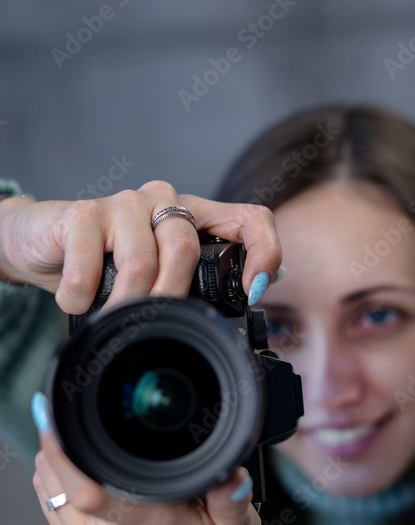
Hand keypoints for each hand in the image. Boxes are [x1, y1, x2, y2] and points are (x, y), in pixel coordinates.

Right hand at [0, 180, 281, 311]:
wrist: (40, 243)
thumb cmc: (106, 264)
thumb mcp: (158, 275)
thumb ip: (196, 283)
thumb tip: (248, 301)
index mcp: (194, 216)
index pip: (251, 219)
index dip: (263, 253)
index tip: (251, 293)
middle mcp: (164, 201)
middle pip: (187, 249)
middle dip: (171, 297)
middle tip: (153, 323)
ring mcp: (124, 203)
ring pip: (142, 260)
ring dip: (127, 303)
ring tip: (112, 319)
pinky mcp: (83, 213)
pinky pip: (91, 262)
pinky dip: (83, 294)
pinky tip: (77, 301)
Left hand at [31, 396, 259, 524]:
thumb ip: (233, 499)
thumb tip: (233, 475)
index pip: (92, 492)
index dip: (68, 453)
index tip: (61, 420)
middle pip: (63, 481)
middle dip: (64, 441)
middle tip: (76, 414)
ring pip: (50, 486)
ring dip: (56, 456)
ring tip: (77, 436)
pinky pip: (48, 500)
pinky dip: (53, 475)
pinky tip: (72, 463)